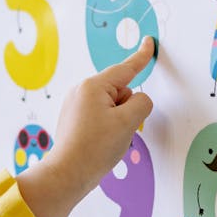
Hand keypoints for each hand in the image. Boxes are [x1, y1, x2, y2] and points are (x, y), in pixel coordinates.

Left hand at [16, 38, 155, 216]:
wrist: (67, 174)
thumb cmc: (95, 148)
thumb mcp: (128, 122)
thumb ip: (142, 103)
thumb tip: (138, 100)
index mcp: (93, 86)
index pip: (125, 68)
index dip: (142, 56)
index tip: (150, 42)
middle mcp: (81, 90)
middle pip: (120, 91)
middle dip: (126, 108)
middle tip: (118, 131)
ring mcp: (75, 104)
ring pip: (112, 105)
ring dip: (117, 120)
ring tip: (106, 140)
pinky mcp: (73, 118)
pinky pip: (100, 115)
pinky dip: (107, 127)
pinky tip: (99, 143)